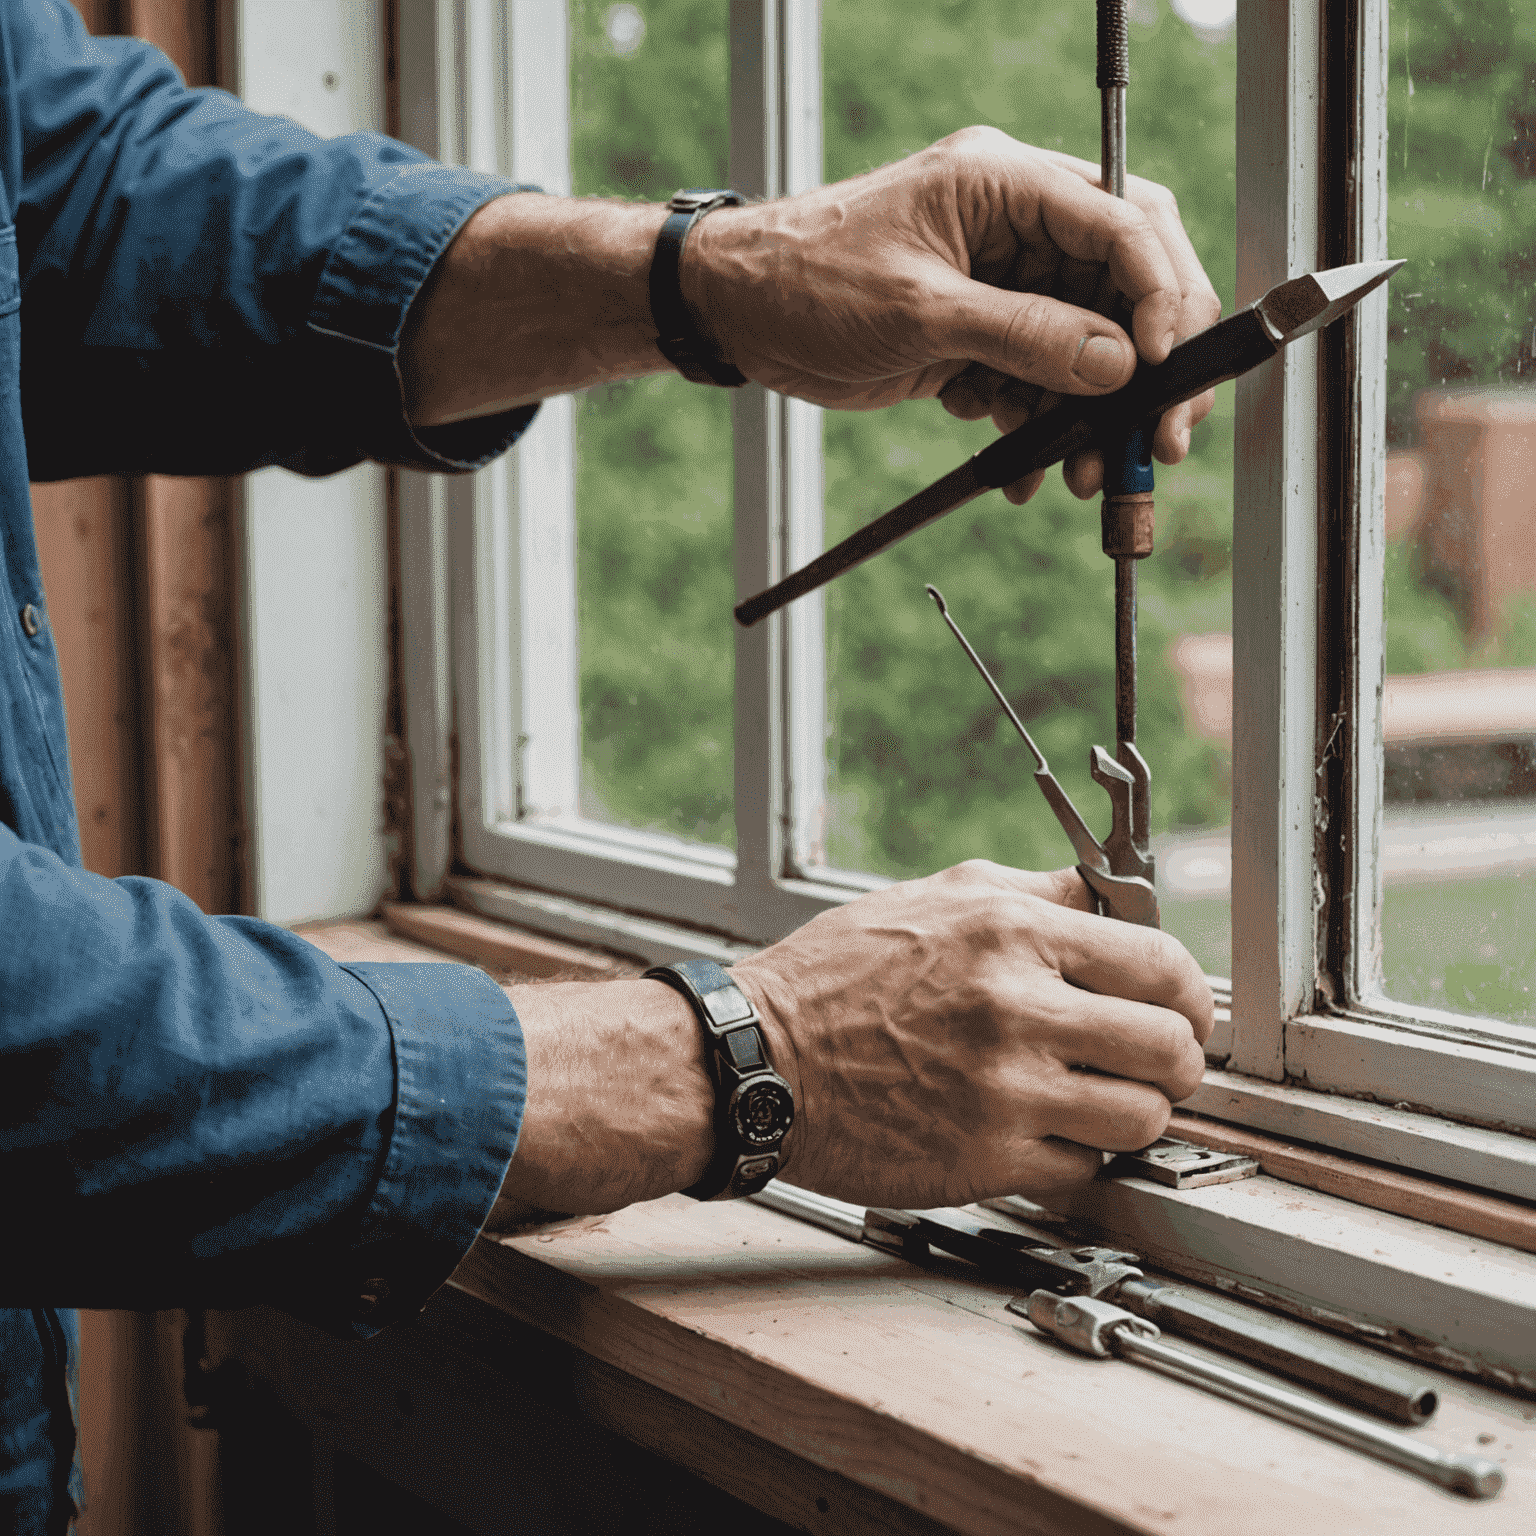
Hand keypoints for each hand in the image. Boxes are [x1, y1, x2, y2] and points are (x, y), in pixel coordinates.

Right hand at [484, 859, 1211, 1226]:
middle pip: (1171, 1048)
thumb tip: (1107, 897)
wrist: (758, 1061)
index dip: (1189, 995)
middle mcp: (1015, 1007)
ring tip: (1099, 1102)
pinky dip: (1075, 1153)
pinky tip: (1040, 1130)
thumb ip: (1029, 892)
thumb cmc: (836, 976)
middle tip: (1155, 1065)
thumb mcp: (931, 897)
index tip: (1183, 1010)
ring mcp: (1004, 1089)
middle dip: (1176, 1061)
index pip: (1162, 964)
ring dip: (1132, 1114)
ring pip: (1141, 1118)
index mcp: (1010, 932)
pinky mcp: (985, 1159)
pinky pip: (1083, 1166)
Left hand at [687, 126, 1222, 503]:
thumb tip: (1115, 363)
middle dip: (1144, 364)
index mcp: (1005, 183)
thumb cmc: (807, 279)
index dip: (1158, 294)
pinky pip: (1036, 381)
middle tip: (1158, 432)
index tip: (1161, 363)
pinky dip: (1038, 427)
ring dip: (1090, 414)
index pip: (1125, 221)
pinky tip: (1026, 471)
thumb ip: (1024, 335)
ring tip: (1081, 471)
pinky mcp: (979, 335)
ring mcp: (1001, 283)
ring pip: (1084, 347)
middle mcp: (1016, 226)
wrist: (739, 314)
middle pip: (1123, 286)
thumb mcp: (920, 311)